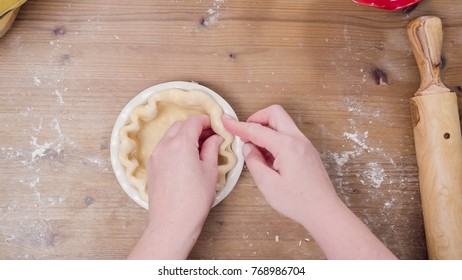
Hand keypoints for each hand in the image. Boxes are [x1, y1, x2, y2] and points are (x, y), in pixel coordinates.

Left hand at [128, 115, 222, 258]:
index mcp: (181, 143)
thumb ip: (212, 149)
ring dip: (184, 135)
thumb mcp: (210, 171)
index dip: (206, 121)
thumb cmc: (194, 199)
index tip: (215, 126)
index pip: (194, 121)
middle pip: (180, 125)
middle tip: (209, 136)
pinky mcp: (151, 166)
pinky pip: (163, 147)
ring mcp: (155, 155)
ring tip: (198, 148)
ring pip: (170, 135)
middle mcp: (165, 145)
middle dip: (195, 126)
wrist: (172, 222)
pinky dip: (174, 145)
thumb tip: (215, 138)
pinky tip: (185, 158)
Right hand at [222, 105, 338, 224]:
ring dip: (266, 129)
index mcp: (287, 146)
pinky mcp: (307, 151)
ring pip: (282, 123)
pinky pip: (288, 135)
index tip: (226, 121)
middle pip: (274, 114)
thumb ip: (254, 162)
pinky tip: (269, 157)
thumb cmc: (298, 202)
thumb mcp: (268, 184)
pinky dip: (275, 138)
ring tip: (256, 150)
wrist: (324, 211)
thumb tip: (248, 148)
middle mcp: (298, 139)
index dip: (238, 125)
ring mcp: (305, 144)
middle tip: (244, 134)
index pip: (257, 129)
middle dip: (256, 119)